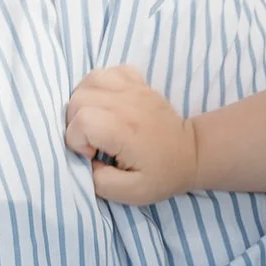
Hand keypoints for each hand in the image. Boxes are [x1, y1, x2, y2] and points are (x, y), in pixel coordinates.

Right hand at [65, 65, 199, 204]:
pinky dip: (100, 85)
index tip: (94, 155)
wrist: (191, 153)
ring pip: (89, 80)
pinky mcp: (138, 82)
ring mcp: (133, 88)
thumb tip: (85, 162)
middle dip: (75, 123)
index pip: (80, 122)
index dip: (77, 142)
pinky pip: (109, 71)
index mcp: (124, 130)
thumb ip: (99, 182)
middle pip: (78, 99)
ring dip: (83, 101)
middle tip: (93, 140)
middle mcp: (126, 103)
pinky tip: (107, 103)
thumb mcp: (130, 193)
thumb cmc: (161, 174)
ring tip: (95, 121)